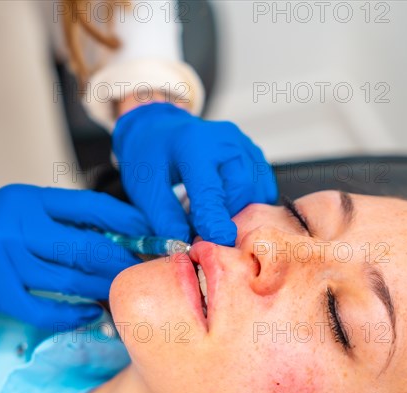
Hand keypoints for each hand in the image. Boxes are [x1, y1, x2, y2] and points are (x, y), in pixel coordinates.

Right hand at [0, 184, 150, 329]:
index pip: (91, 206)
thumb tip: (109, 232)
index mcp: (31, 200)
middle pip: (87, 246)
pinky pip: (45, 308)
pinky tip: (89, 314)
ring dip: (103, 288)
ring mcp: (9, 261)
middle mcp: (22, 227)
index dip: (126, 219)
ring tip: (122, 291)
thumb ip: (60, 216)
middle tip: (141, 268)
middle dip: (122, 260)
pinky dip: (72, 314)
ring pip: (72, 279)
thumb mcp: (21, 205)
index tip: (148, 231)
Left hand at [113, 102, 276, 245]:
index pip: (210, 190)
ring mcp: (243, 145)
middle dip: (226, 218)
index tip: (217, 243)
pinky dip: (247, 204)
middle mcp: (225, 140)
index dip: (215, 221)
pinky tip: (225, 208)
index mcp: (194, 144)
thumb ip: (165, 218)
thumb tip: (185, 247)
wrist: (160, 131)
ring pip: (256, 191)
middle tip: (205, 235)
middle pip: (241, 191)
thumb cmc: (150, 156)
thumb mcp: (145, 188)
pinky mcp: (253, 154)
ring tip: (211, 220)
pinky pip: (261, 188)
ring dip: (238, 213)